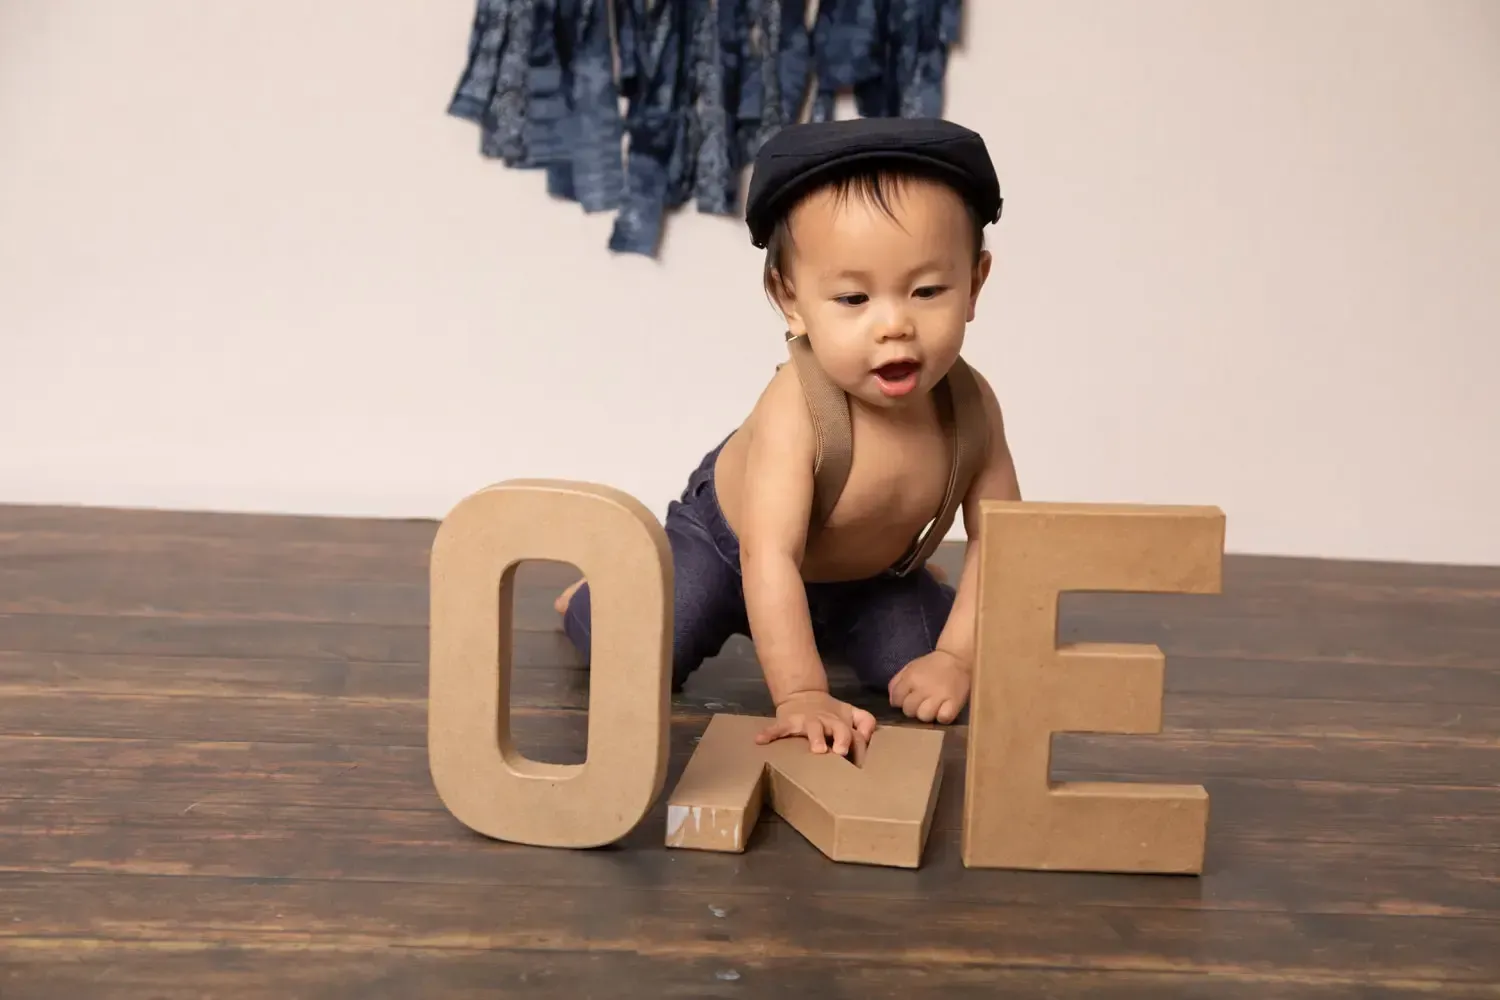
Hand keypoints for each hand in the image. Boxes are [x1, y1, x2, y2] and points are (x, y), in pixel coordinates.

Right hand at [755, 691, 876, 755]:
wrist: (803, 696)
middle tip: (841, 751)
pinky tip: (760, 740)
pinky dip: (769, 733)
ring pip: (814, 728)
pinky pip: (778, 727)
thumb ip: (864, 722)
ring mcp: (807, 720)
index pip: (856, 733)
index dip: (860, 745)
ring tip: (817, 749)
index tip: (860, 760)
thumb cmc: (830, 713)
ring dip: (815, 738)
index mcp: (842, 721)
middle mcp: (827, 720)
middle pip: (839, 728)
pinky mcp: (788, 721)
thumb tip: (868, 736)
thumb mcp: (850, 713)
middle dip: (842, 738)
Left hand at [888, 649, 969, 723]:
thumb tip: (893, 700)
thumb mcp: (910, 668)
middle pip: (909, 711)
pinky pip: (943, 718)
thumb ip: (897, 682)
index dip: (900, 702)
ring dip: (927, 714)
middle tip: (922, 703)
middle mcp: (922, 688)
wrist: (956, 657)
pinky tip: (944, 709)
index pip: (896, 700)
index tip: (909, 699)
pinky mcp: (954, 702)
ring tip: (933, 707)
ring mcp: (939, 696)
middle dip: (913, 709)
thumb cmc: (932, 665)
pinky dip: (943, 716)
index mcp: (910, 678)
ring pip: (924, 716)